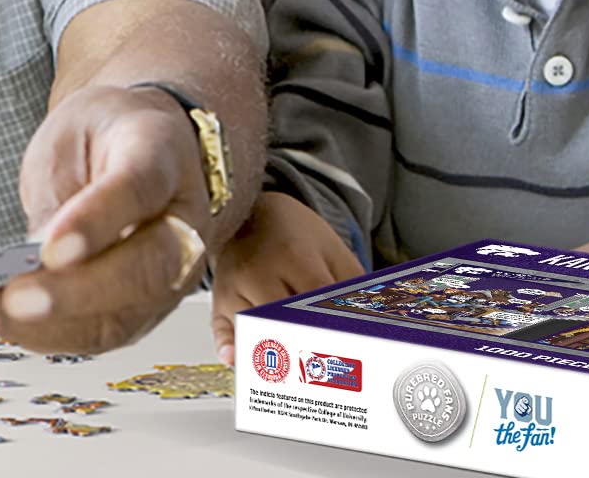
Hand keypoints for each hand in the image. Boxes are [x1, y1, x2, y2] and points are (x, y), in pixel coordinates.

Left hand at [0, 84, 212, 353]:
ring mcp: (172, 272)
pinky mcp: (144, 308)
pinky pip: (99, 334)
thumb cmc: (104, 138)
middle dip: (75, 294)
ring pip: (123, 316)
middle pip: (147, 269)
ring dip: (49, 327)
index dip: (96, 221)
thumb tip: (34, 257)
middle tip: (16, 299)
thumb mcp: (73, 136)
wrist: (140, 146)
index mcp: (163, 156)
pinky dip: (45, 336)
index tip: (50, 247)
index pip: (139, 190)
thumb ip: (60, 193)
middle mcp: (182, 220)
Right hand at [209, 191, 364, 362]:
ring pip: (252, 328)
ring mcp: (234, 286)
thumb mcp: (332, 249)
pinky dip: (229, 347)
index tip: (350, 351)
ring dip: (272, 354)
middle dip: (304, 346)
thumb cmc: (295, 235)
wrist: (251, 212)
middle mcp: (258, 271)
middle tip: (327, 372)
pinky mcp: (218, 299)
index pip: (315, 300)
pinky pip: (221, 328)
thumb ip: (352, 285)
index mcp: (294, 255)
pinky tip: (237, 361)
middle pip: (281, 319)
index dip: (332, 328)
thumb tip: (371, 323)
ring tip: (296, 377)